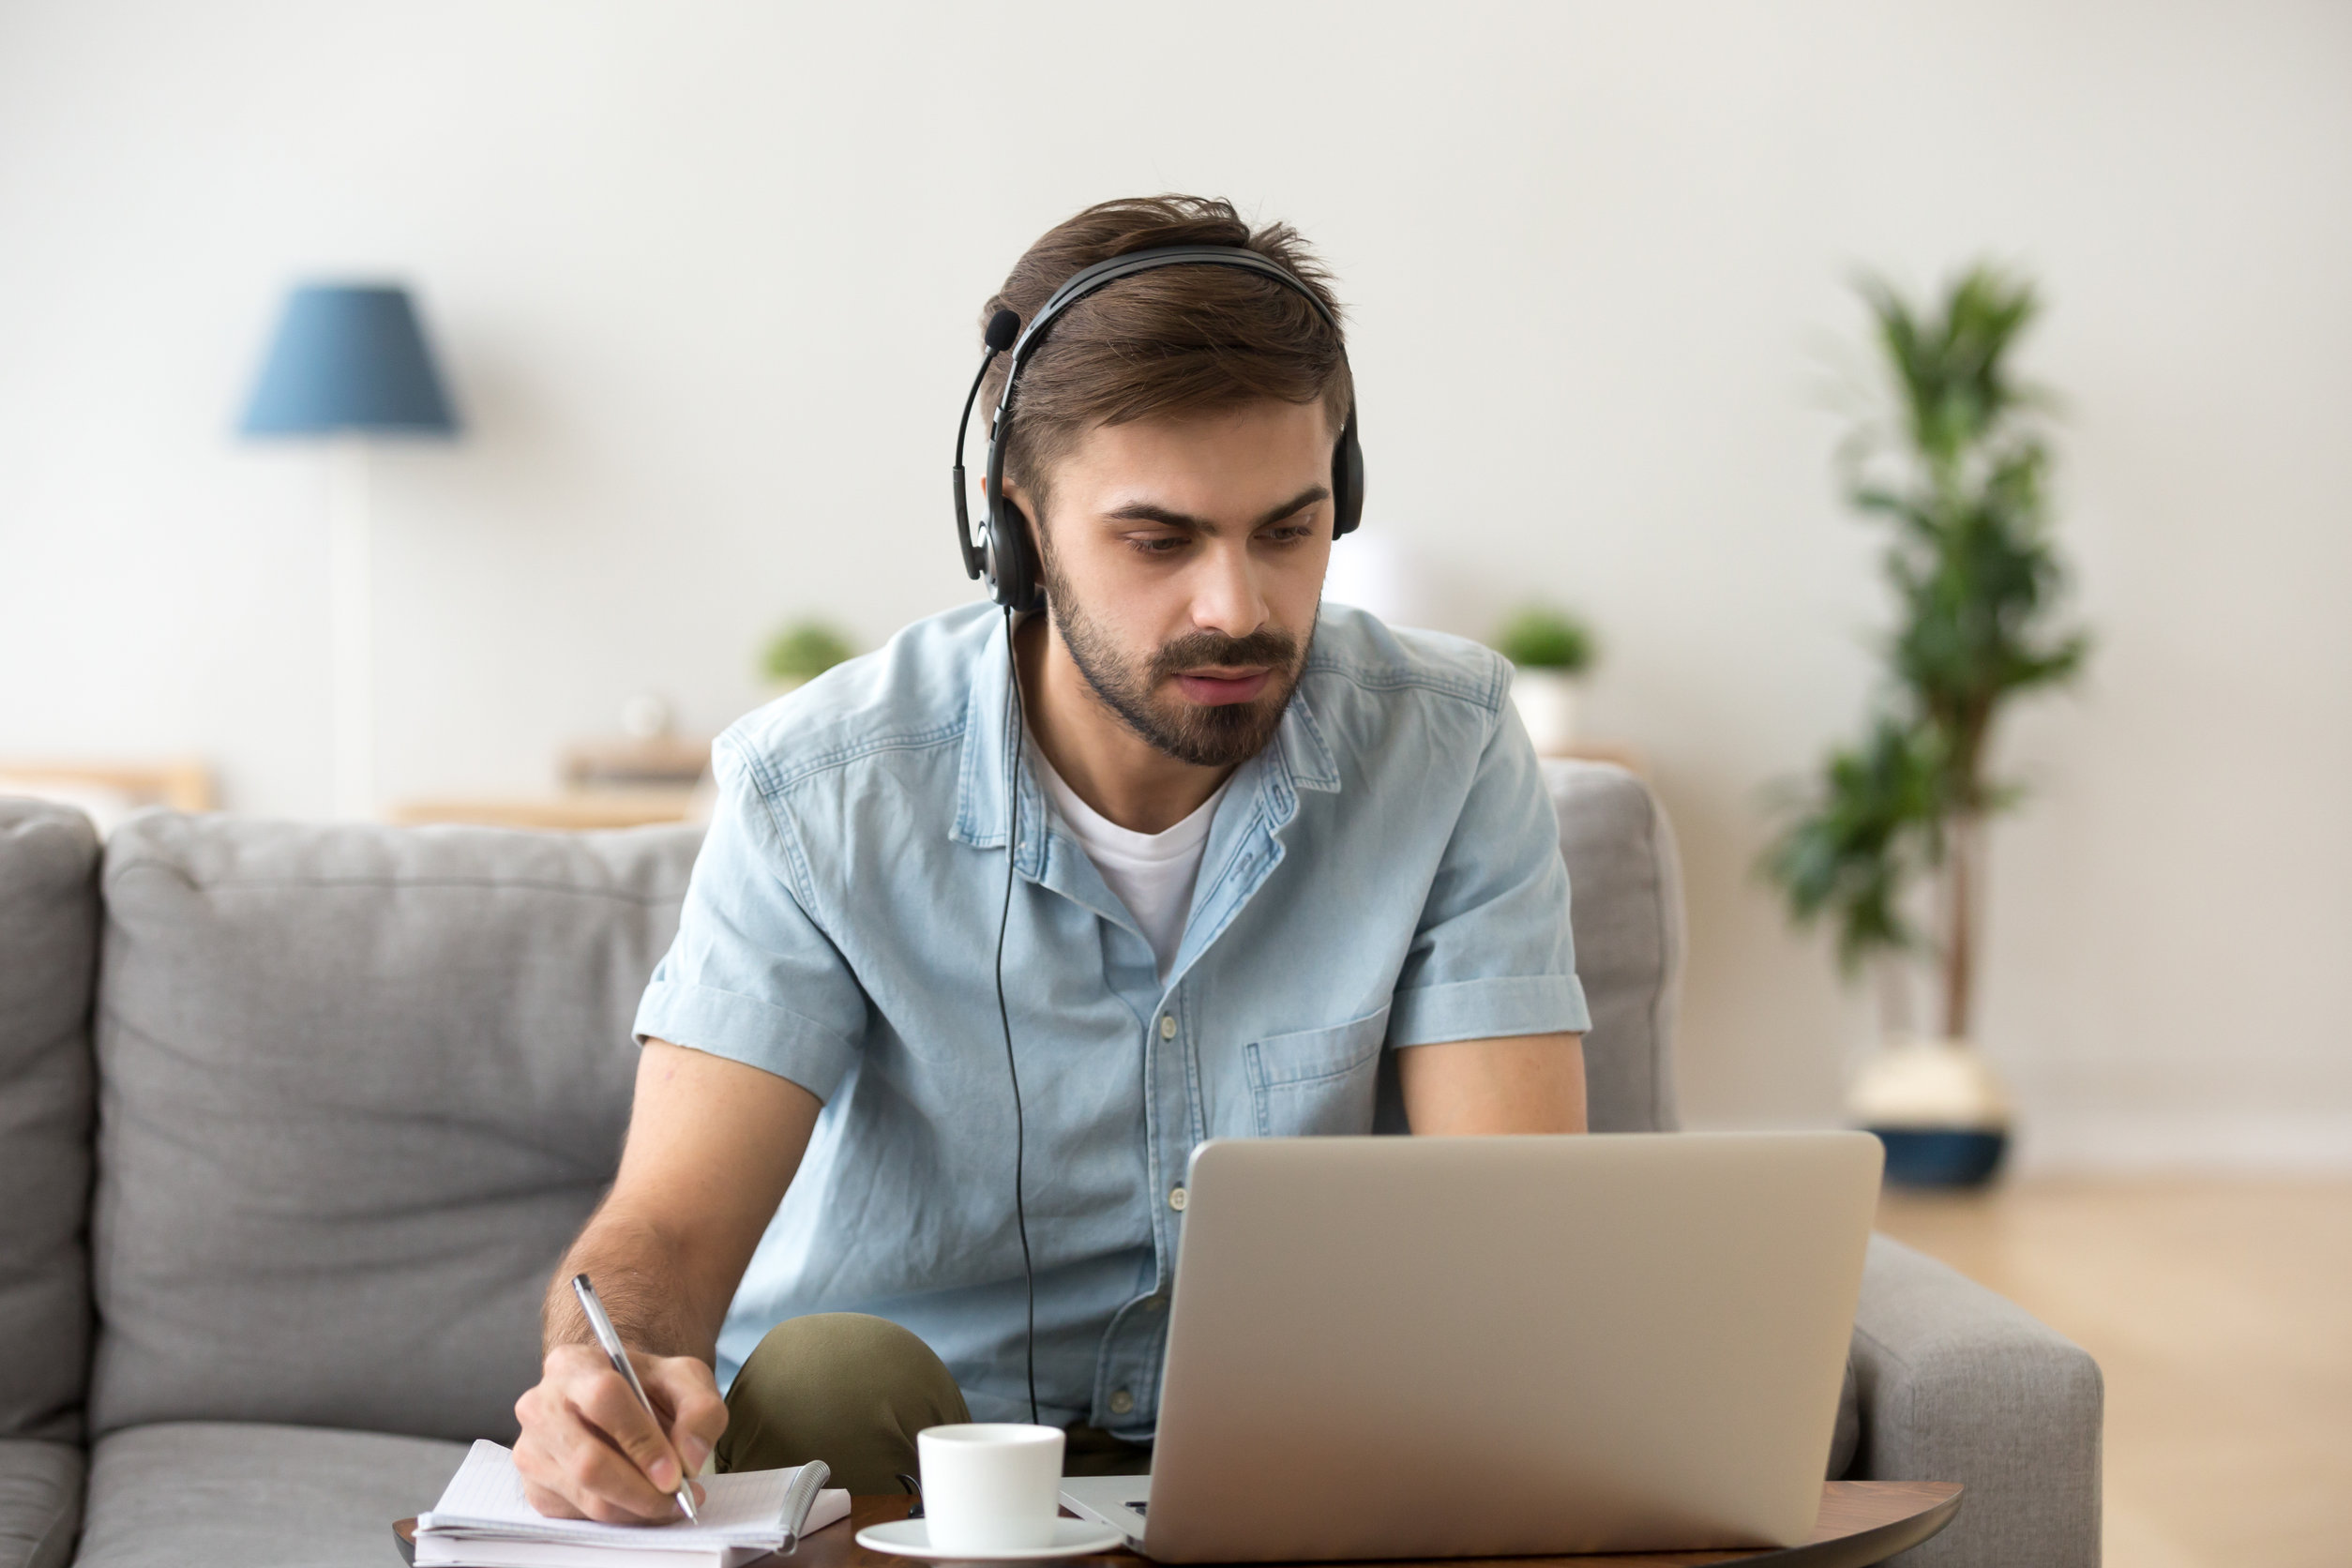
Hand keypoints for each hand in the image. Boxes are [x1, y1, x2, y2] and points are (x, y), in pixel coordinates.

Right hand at [515, 1342, 727, 1522]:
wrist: (619, 1399)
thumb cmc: (646, 1386)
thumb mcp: (685, 1379)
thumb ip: (701, 1409)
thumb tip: (689, 1459)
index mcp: (573, 1364)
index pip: (604, 1400)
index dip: (642, 1441)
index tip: (675, 1473)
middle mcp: (540, 1406)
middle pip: (589, 1461)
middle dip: (641, 1490)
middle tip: (678, 1497)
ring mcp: (532, 1450)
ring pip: (586, 1496)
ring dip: (636, 1509)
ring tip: (670, 1502)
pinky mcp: (535, 1487)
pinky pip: (580, 1516)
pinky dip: (620, 1517)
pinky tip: (641, 1502)